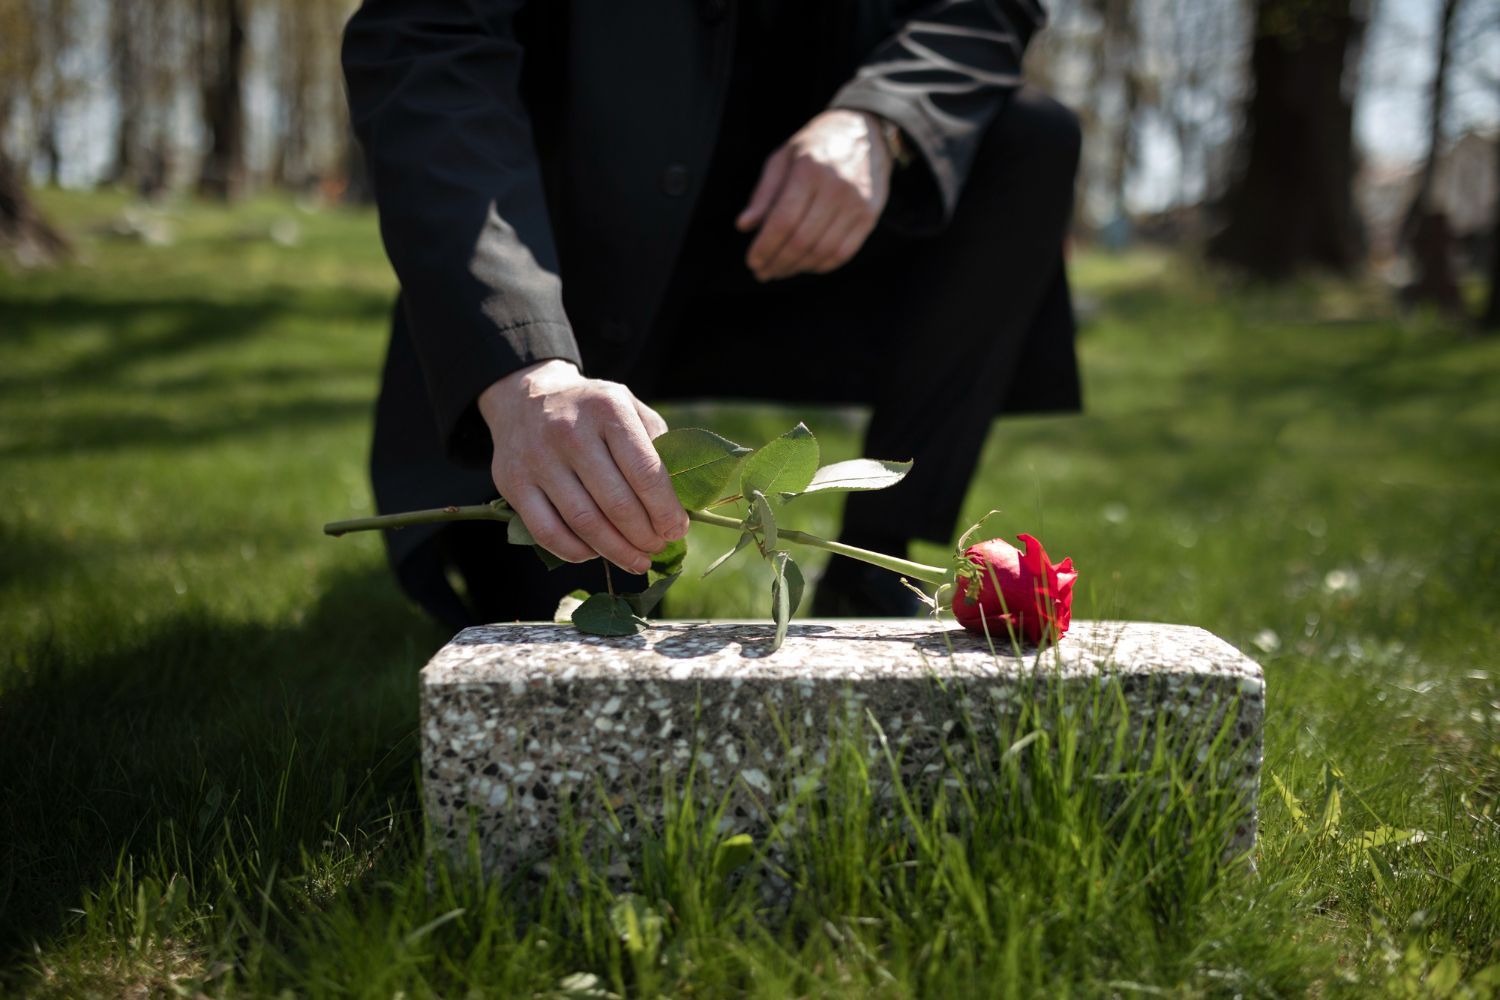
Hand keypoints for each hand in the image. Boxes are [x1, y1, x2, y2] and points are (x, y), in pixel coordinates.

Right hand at [477, 359, 688, 573]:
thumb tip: (678, 504)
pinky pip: (547, 532)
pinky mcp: (512, 483)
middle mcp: (570, 431)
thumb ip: (656, 447)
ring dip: (616, 551)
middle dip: (645, 535)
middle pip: (617, 503)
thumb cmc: (592, 412)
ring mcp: (537, 458)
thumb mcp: (629, 408)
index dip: (666, 510)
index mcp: (607, 409)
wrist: (526, 397)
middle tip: (658, 547)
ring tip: (636, 560)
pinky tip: (595, 554)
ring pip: (584, 523)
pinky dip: (575, 552)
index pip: (645, 472)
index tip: (677, 530)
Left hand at [736, 109, 891, 280]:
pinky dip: (821, 266)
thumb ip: (763, 193)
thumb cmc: (815, 146)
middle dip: (778, 262)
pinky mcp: (870, 216)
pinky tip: (805, 265)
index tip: (752, 262)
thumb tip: (744, 226)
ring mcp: (856, 204)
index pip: (783, 221)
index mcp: (809, 170)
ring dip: (797, 268)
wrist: (864, 130)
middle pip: (802, 240)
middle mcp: (836, 188)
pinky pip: (843, 253)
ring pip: (822, 251)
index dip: (765, 247)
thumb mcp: (782, 158)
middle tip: (763, 272)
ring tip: (780, 270)